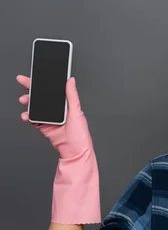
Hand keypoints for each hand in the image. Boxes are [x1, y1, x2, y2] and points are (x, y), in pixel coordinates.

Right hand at [18, 75, 100, 224]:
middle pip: (42, 97)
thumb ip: (72, 96)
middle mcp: (58, 111)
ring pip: (36, 107)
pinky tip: (26, 115)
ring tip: (24, 100)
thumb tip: (71, 80)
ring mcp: (51, 119)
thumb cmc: (81, 135)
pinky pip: (34, 120)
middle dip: (32, 90)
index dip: (43, 82)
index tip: (35, 75)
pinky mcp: (45, 127)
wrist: (75, 153)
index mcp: (67, 105)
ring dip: (28, 103)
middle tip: (23, 82)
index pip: (53, 91)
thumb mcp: (77, 113)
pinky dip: (28, 117)